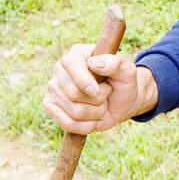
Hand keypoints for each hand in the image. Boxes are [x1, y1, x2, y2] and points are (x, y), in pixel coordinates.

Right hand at [43, 45, 157, 133]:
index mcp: (77, 54)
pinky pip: (66, 123)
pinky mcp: (50, 106)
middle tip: (106, 94)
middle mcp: (60, 69)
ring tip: (101, 104)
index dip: (85, 81)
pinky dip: (86, 126)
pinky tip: (93, 118)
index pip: (71, 65)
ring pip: (74, 111)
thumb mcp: (127, 71)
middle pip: (73, 94)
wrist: (120, 102)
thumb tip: (93, 63)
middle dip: (98, 100)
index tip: (101, 90)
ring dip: (96, 113)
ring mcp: (53, 88)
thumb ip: (115, 64)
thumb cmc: (123, 83)